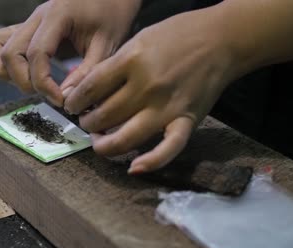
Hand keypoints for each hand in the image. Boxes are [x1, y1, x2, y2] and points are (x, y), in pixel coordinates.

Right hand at [0, 0, 141, 106]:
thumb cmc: (111, 15)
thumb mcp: (107, 45)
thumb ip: (87, 72)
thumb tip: (68, 98)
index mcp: (56, 15)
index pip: (36, 54)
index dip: (43, 83)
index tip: (60, 100)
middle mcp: (36, 16)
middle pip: (11, 54)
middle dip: (26, 82)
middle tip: (51, 96)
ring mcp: (28, 21)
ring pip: (0, 49)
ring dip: (13, 74)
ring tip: (39, 86)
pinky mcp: (27, 28)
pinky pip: (0, 43)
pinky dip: (8, 63)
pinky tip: (29, 73)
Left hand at [64, 7, 237, 173]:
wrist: (221, 39)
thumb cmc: (176, 35)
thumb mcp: (137, 39)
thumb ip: (111, 66)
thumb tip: (82, 90)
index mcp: (132, 60)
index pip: (90, 88)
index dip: (74, 101)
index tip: (71, 105)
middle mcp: (147, 86)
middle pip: (104, 116)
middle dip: (88, 123)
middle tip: (86, 122)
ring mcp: (167, 106)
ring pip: (126, 137)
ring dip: (104, 145)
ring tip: (98, 141)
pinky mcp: (187, 120)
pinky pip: (168, 148)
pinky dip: (151, 162)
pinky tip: (133, 168)